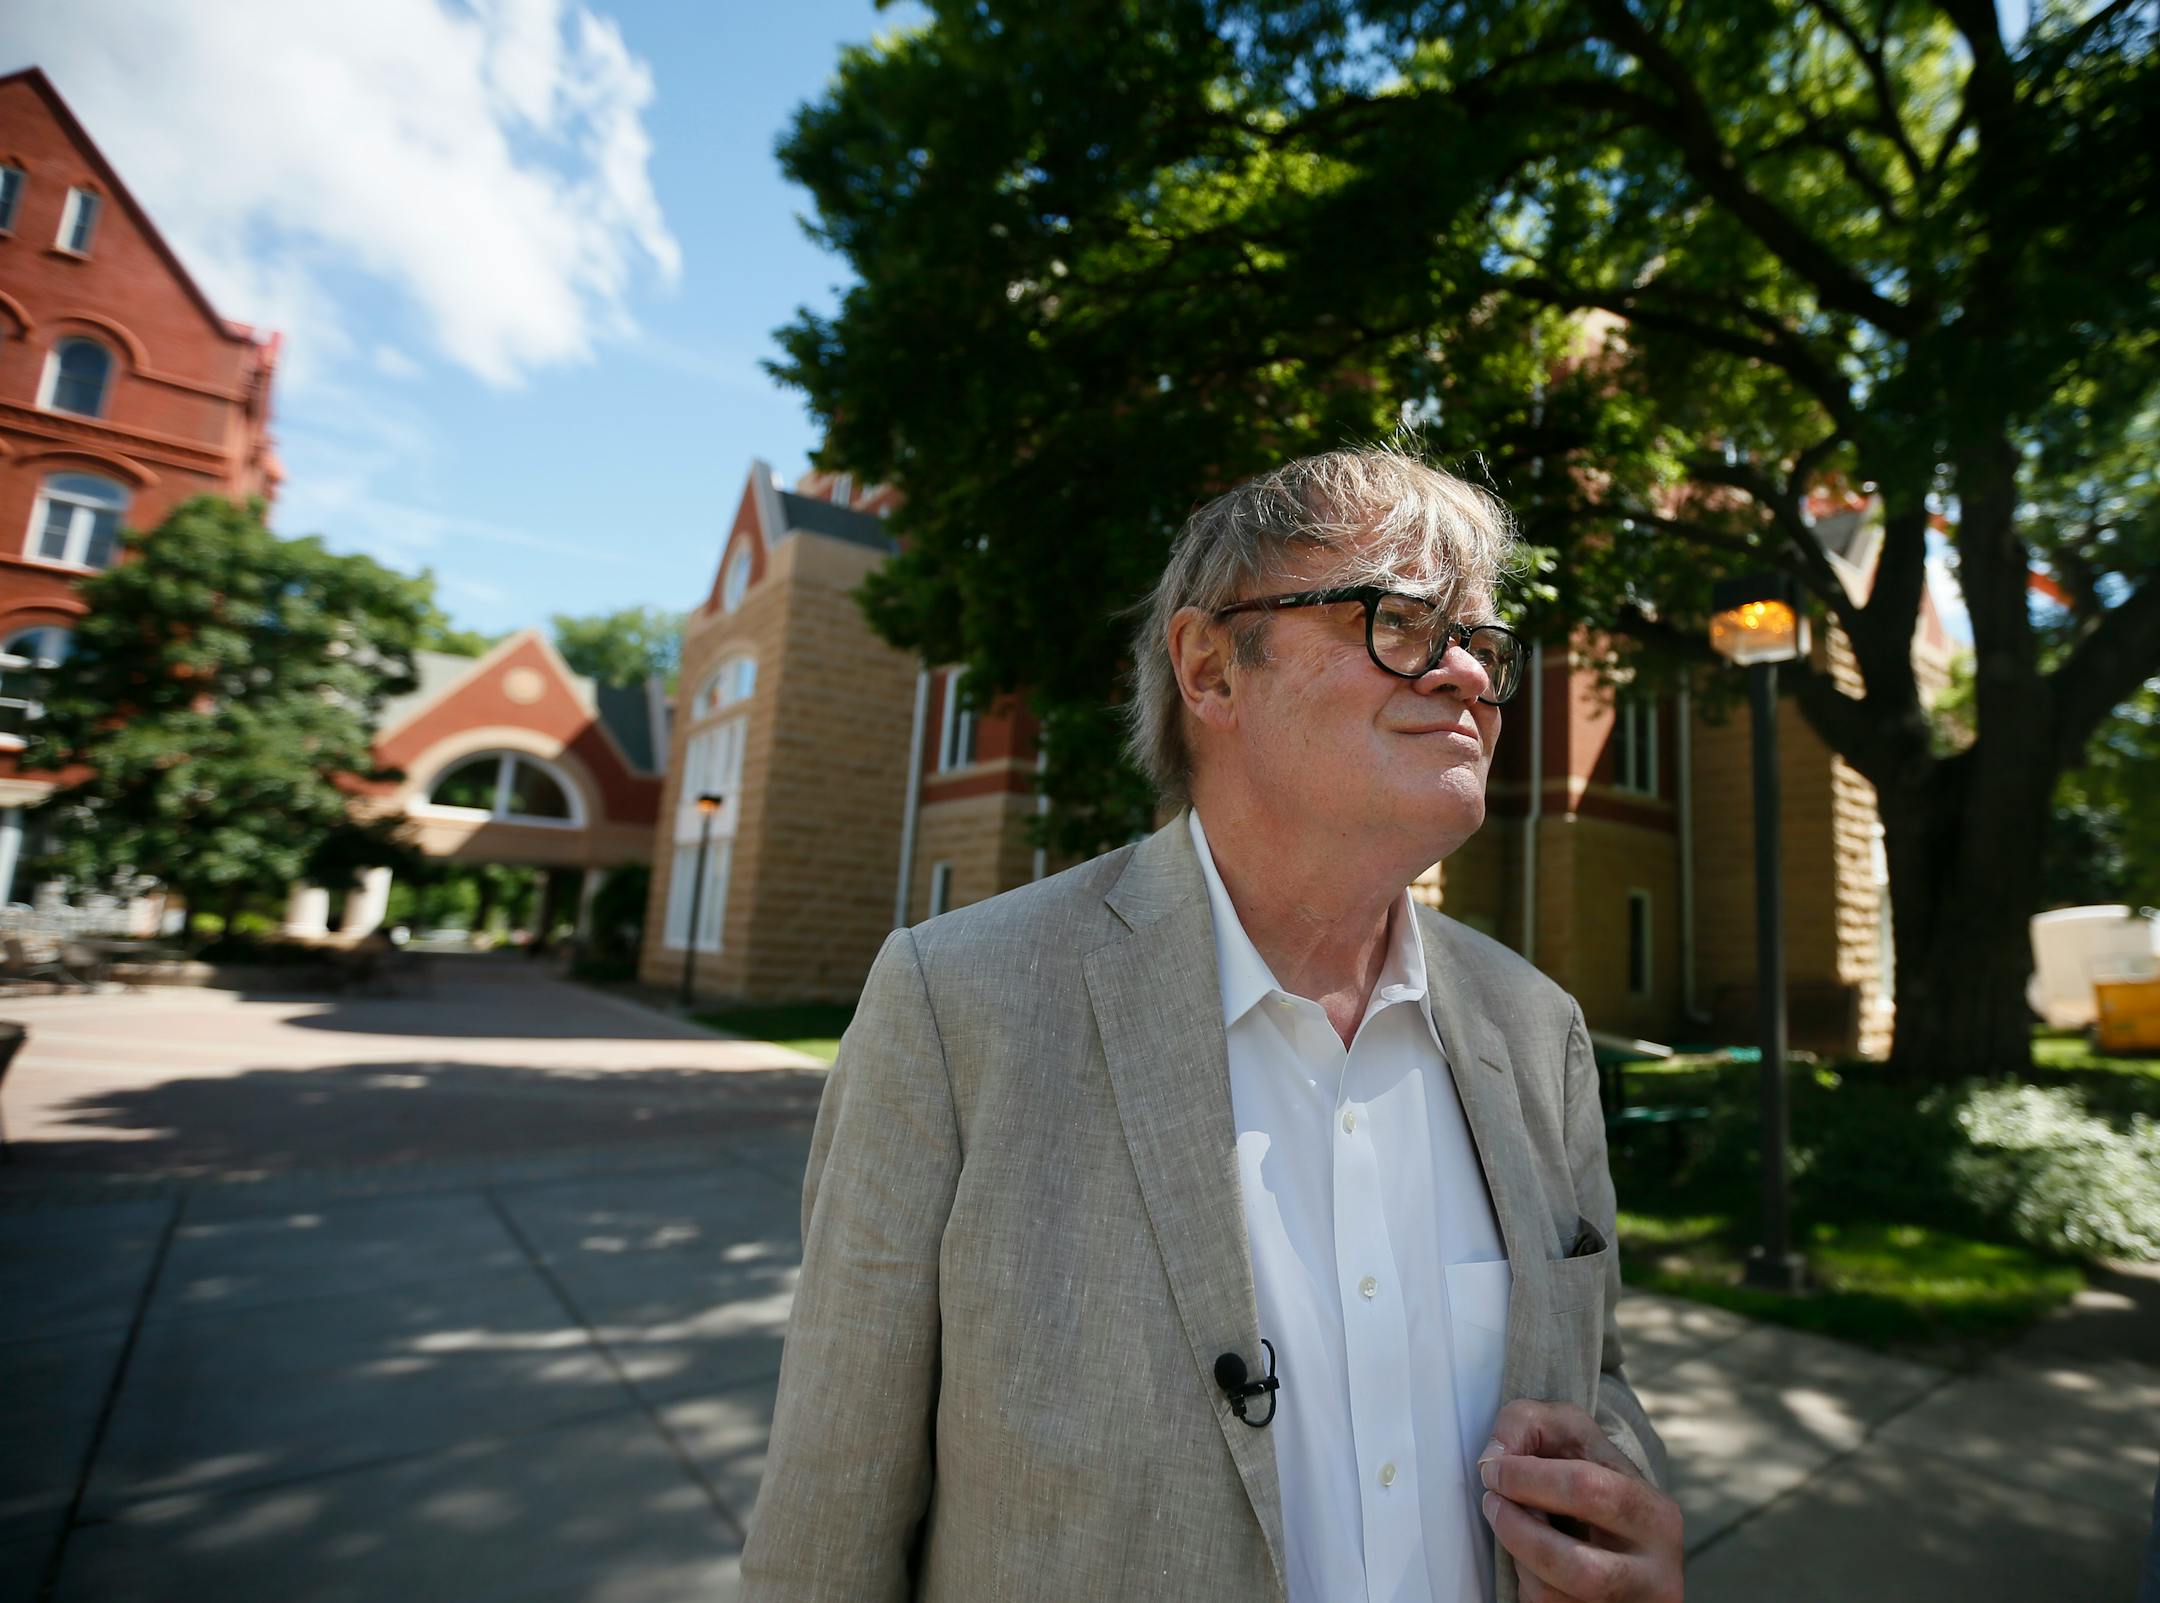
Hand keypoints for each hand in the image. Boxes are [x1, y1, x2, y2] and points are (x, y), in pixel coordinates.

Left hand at [1477, 1398, 1682, 1601]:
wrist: (1617, 1532)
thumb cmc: (1588, 1477)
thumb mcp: (1570, 1433)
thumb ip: (1529, 1422)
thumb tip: (1496, 1455)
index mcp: (1656, 1516)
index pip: (1588, 1490)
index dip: (1527, 1478)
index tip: (1493, 1470)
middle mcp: (1656, 1574)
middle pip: (1578, 1566)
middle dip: (1518, 1530)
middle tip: (1491, 1503)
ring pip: (1554, 1597)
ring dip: (1517, 1558)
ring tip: (1509, 1527)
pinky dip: (1525, 1584)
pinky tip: (1529, 1559)